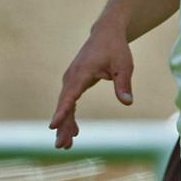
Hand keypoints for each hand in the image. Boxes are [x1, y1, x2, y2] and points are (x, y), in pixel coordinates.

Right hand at [49, 24, 133, 148]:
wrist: (106, 34)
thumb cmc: (115, 49)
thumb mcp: (124, 65)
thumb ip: (123, 84)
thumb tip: (127, 102)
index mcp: (82, 72)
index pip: (70, 95)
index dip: (62, 111)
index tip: (53, 125)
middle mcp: (72, 76)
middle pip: (64, 104)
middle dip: (61, 125)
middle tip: (61, 146)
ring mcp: (71, 79)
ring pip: (64, 105)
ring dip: (64, 124)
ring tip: (66, 146)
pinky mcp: (74, 82)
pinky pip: (69, 102)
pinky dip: (69, 116)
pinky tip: (73, 132)